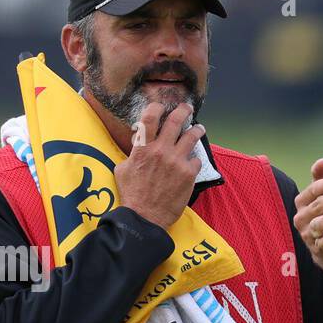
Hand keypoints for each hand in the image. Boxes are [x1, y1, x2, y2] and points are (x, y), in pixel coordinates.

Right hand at [114, 102, 203, 231]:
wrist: (145, 216)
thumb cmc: (132, 194)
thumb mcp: (123, 169)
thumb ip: (133, 154)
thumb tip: (138, 146)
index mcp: (143, 148)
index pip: (150, 117)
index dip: (156, 107)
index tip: (161, 106)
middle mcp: (161, 151)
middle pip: (175, 121)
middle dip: (183, 111)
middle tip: (187, 108)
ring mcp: (177, 161)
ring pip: (191, 136)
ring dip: (196, 130)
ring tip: (199, 128)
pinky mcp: (189, 174)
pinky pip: (196, 159)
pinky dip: (194, 160)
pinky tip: (192, 163)